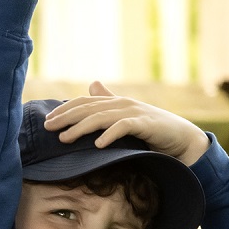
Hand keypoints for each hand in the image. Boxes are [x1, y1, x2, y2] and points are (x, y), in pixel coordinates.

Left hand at [43, 82, 209, 165]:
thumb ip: (108, 102)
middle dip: (66, 117)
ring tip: (65, 138)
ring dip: (81, 128)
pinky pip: (124, 127)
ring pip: (102, 118)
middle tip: (47, 128)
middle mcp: (122, 104)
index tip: (47, 121)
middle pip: (89, 108)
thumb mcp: (125, 116)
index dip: (65, 110)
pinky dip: (110, 135)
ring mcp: (134, 112)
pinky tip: (97, 144)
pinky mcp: (146, 124)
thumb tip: (92, 84)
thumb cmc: (150, 130)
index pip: (84, 102)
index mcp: (115, 102)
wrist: (180, 138)